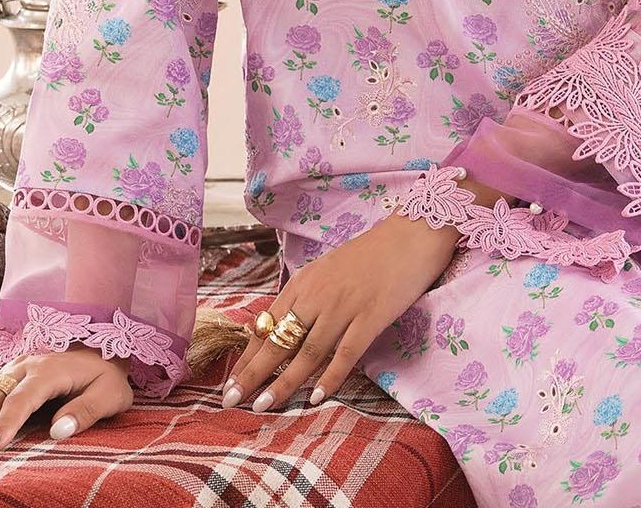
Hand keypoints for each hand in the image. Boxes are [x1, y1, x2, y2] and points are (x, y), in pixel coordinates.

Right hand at [0, 347, 133, 452]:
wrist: (105, 346)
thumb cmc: (107, 376)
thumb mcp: (110, 393)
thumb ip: (87, 410)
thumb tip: (59, 431)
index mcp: (51, 369)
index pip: (23, 398)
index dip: (6, 423)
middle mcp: (29, 364)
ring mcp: (18, 365)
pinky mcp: (12, 370)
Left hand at [220, 210, 459, 414]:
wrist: (411, 234)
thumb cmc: (370, 256)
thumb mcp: (327, 271)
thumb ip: (305, 298)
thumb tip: (276, 328)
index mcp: (305, 282)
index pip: (267, 323)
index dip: (248, 355)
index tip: (230, 381)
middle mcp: (318, 294)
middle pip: (280, 339)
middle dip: (253, 372)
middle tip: (230, 399)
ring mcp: (344, 306)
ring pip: (307, 351)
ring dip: (283, 381)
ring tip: (263, 405)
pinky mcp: (370, 317)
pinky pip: (345, 353)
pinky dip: (330, 377)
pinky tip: (315, 397)